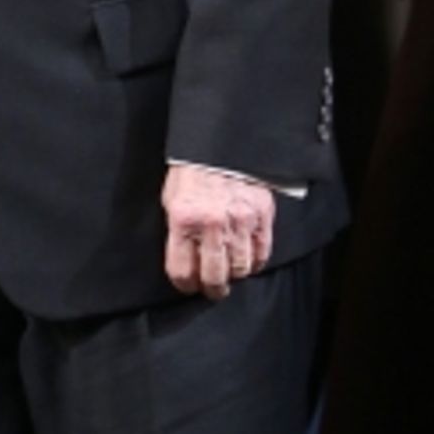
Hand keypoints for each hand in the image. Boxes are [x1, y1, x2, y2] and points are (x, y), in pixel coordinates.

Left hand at [162, 164, 273, 299]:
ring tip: (230, 272)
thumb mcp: (172, 198)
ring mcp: (239, 221)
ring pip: (240, 269)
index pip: (183, 271)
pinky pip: (262, 254)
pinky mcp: (262, 216)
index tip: (188, 285)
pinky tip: (247, 260)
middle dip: (212, 289)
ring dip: (234, 276)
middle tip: (213, 289)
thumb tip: (184, 258)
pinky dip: (254, 263)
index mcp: (183, 219)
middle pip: (214, 277)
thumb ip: (177, 230)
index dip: (185, 285)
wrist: (221, 144)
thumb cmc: (193, 170)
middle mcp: (212, 224)